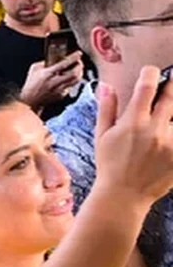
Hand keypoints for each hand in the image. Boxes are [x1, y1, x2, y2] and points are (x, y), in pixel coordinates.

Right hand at [19, 52, 83, 108]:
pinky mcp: (62, 95)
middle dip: (80, 66)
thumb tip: (53, 58)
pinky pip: (71, 86)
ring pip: (76, 80)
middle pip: (74, 73)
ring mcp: (59, 90)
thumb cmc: (31, 84)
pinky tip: (68, 78)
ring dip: (79, 73)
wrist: (30, 100)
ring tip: (77, 69)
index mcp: (47, 74)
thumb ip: (44, 63)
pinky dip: (72, 81)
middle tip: (79, 62)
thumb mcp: (34, 69)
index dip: (73, 58)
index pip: (64, 64)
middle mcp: (55, 82)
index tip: (78, 53)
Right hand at [93, 66, 172, 205]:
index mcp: (133, 122)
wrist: (124, 195)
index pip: (146, 87)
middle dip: (172, 86)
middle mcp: (155, 130)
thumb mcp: (102, 135)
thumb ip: (107, 109)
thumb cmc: (109, 164)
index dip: (150, 74)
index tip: (151, 71)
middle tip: (171, 82)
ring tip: (168, 113)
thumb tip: (107, 85)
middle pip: (171, 97)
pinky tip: (169, 130)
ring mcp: (171, 143)